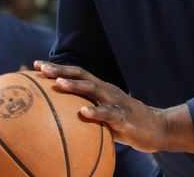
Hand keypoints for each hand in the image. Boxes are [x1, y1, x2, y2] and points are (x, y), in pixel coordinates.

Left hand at [34, 60, 193, 153]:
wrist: (157, 127)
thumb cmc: (126, 123)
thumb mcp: (104, 116)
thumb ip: (87, 114)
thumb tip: (61, 122)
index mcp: (101, 89)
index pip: (76, 74)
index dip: (57, 69)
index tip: (36, 65)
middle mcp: (106, 90)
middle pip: (81, 75)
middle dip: (60, 71)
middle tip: (41, 69)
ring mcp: (115, 102)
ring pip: (93, 90)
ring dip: (75, 86)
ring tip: (58, 83)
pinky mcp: (123, 117)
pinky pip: (108, 114)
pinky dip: (95, 112)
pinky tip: (82, 112)